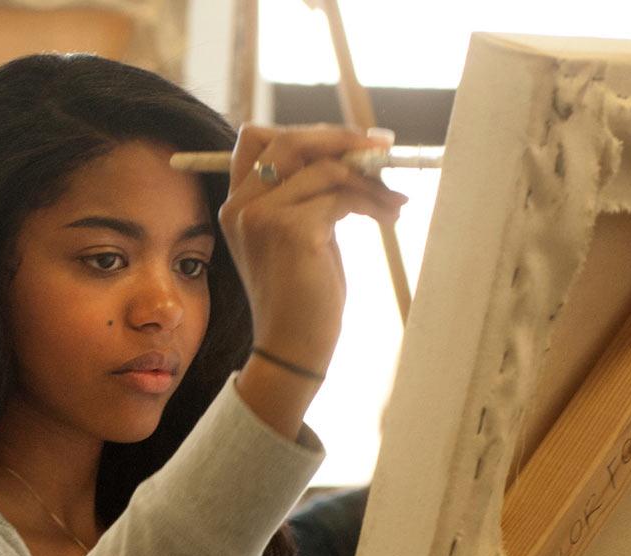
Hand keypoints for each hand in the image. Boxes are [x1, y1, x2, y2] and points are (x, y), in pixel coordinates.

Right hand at [217, 124, 407, 371]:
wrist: (294, 346)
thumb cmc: (304, 295)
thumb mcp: (301, 234)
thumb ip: (310, 193)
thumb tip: (357, 150)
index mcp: (237, 204)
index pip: (258, 138)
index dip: (306, 133)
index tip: (350, 142)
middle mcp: (241, 206)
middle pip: (290, 140)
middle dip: (342, 140)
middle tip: (383, 150)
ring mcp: (261, 217)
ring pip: (325, 168)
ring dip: (370, 180)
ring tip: (394, 202)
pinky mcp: (290, 230)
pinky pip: (341, 196)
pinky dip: (373, 203)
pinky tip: (390, 217)